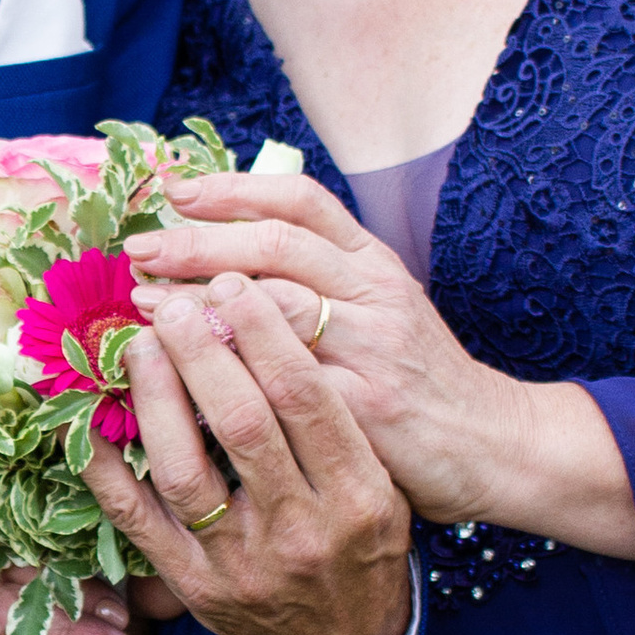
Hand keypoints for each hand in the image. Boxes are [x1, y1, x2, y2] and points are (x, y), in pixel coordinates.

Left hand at [86, 278, 409, 634]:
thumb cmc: (362, 545)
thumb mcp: (383, 485)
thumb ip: (337, 421)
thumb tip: (265, 328)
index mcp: (360, 497)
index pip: (307, 399)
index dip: (263, 332)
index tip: (233, 285)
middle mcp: (304, 531)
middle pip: (242, 422)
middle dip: (202, 350)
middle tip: (176, 304)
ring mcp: (243, 565)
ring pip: (184, 469)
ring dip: (154, 396)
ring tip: (139, 345)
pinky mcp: (195, 589)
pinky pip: (138, 522)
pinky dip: (107, 467)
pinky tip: (90, 419)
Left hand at [126, 171, 634, 556]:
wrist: (494, 445)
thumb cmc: (421, 383)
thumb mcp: (382, 314)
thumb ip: (320, 284)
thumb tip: (229, 264)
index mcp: (375, 264)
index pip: (302, 202)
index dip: (235, 189)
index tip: (176, 190)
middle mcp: (375, 292)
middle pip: (277, 242)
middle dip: (199, 240)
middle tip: (140, 248)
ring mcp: (374, 345)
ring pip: (277, 303)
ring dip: (202, 300)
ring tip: (147, 303)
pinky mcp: (367, 404)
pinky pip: (286, 380)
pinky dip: (230, 372)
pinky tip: (186, 375)